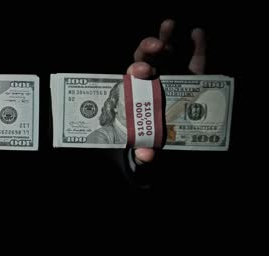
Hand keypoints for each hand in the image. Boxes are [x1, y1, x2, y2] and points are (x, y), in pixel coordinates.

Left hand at [128, 19, 205, 164]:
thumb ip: (144, 151)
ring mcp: (172, 74)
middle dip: (148, 50)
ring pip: (166, 52)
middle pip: (146, 60)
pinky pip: (195, 57)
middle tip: (157, 48)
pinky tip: (196, 33)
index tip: (141, 70)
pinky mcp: (194, 74)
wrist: (171, 139)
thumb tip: (145, 155)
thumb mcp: (148, 147)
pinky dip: (196, 44)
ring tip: (168, 26)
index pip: (132, 79)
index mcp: (137, 94)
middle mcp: (152, 81)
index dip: (135, 72)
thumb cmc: (153, 139)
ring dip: (166, 38)